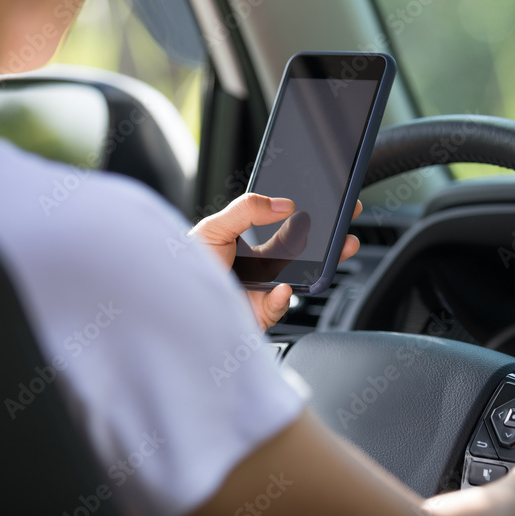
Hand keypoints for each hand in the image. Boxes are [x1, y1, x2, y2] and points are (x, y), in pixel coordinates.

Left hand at [190, 193, 361, 329]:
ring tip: (338, 248)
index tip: (331, 201)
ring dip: (324, 263)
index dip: (311, 215)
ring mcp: (262, 291)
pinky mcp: (259, 314)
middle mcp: (260, 267)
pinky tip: (282, 287)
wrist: (166, 304)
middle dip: (330, 238)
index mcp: (250, 243)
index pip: (287, 227)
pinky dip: (283, 298)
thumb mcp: (213, 227)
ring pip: (301, 278)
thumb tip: (284, 203)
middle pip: (304, 251)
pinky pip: (279, 306)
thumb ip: (246, 209)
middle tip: (348, 222)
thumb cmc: (183, 265)